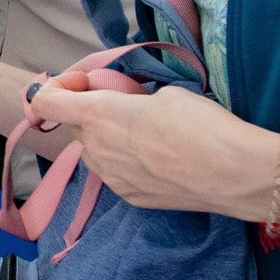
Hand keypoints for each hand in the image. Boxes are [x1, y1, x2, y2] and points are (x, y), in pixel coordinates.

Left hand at [27, 80, 279, 223]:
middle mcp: (95, 148)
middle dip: (94, 112)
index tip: (86, 83)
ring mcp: (111, 177)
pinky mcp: (128, 197)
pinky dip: (126, 162)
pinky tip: (158, 159)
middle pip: (78, 125)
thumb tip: (125, 104)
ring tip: (147, 135)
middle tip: (130, 106)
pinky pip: (115, 172)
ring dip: (108, 139)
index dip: (60, 87)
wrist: (233, 173)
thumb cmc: (201, 123)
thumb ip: (129, 96)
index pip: (47, 102)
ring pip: (95, 151)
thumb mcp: (164, 92)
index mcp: (98, 114)